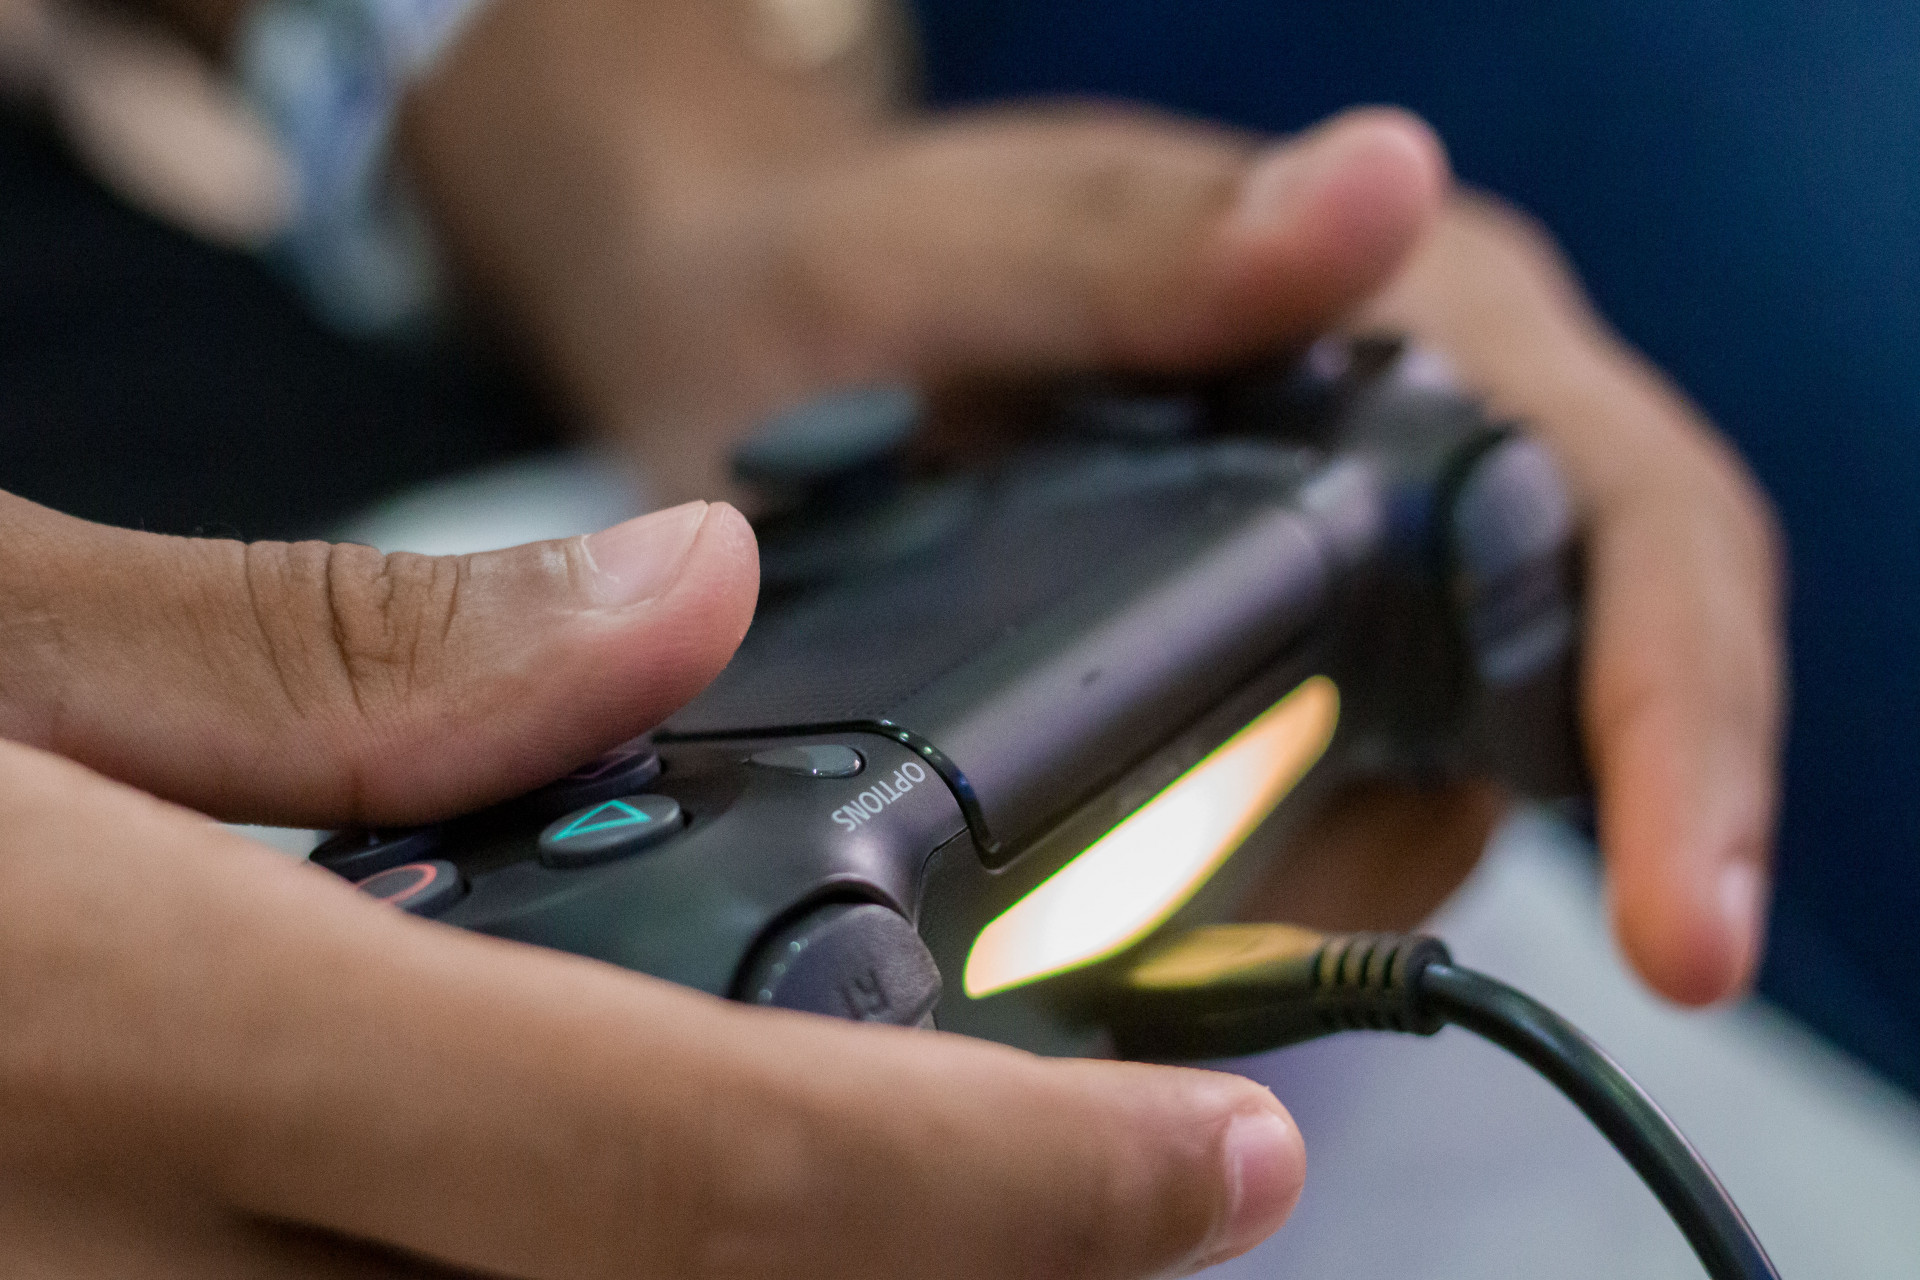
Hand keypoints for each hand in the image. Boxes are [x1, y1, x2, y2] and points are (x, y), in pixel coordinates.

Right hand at [0, 493, 1302, 1276]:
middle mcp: (117, 1276)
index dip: (1019, 1192)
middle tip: (1078, 1178)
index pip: (706, 1166)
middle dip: (930, 1276)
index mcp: (134, 1036)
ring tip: (869, 1176)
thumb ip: (333, 656)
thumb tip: (675, 600)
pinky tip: (558, 1204)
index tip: (1221, 1163)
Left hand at [395, 1, 1781, 1005]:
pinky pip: (1335, 815)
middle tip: (1405, 963)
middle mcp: (1426, 456)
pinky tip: (1155, 924)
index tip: (1682, 923)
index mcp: (1413, 326)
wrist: (753, 329)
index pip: (1632, 521)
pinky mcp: (1277, 670)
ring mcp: (1357, 577)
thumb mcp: (981, 248)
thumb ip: (1160, 244)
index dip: (1680, 718)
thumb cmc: (866, 262)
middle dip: (1540, 853)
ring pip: (1448, 783)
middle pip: (1586, 684)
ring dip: (1339, 897)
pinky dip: (1267, 897)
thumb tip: (1385, 189)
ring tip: (1162, 935)